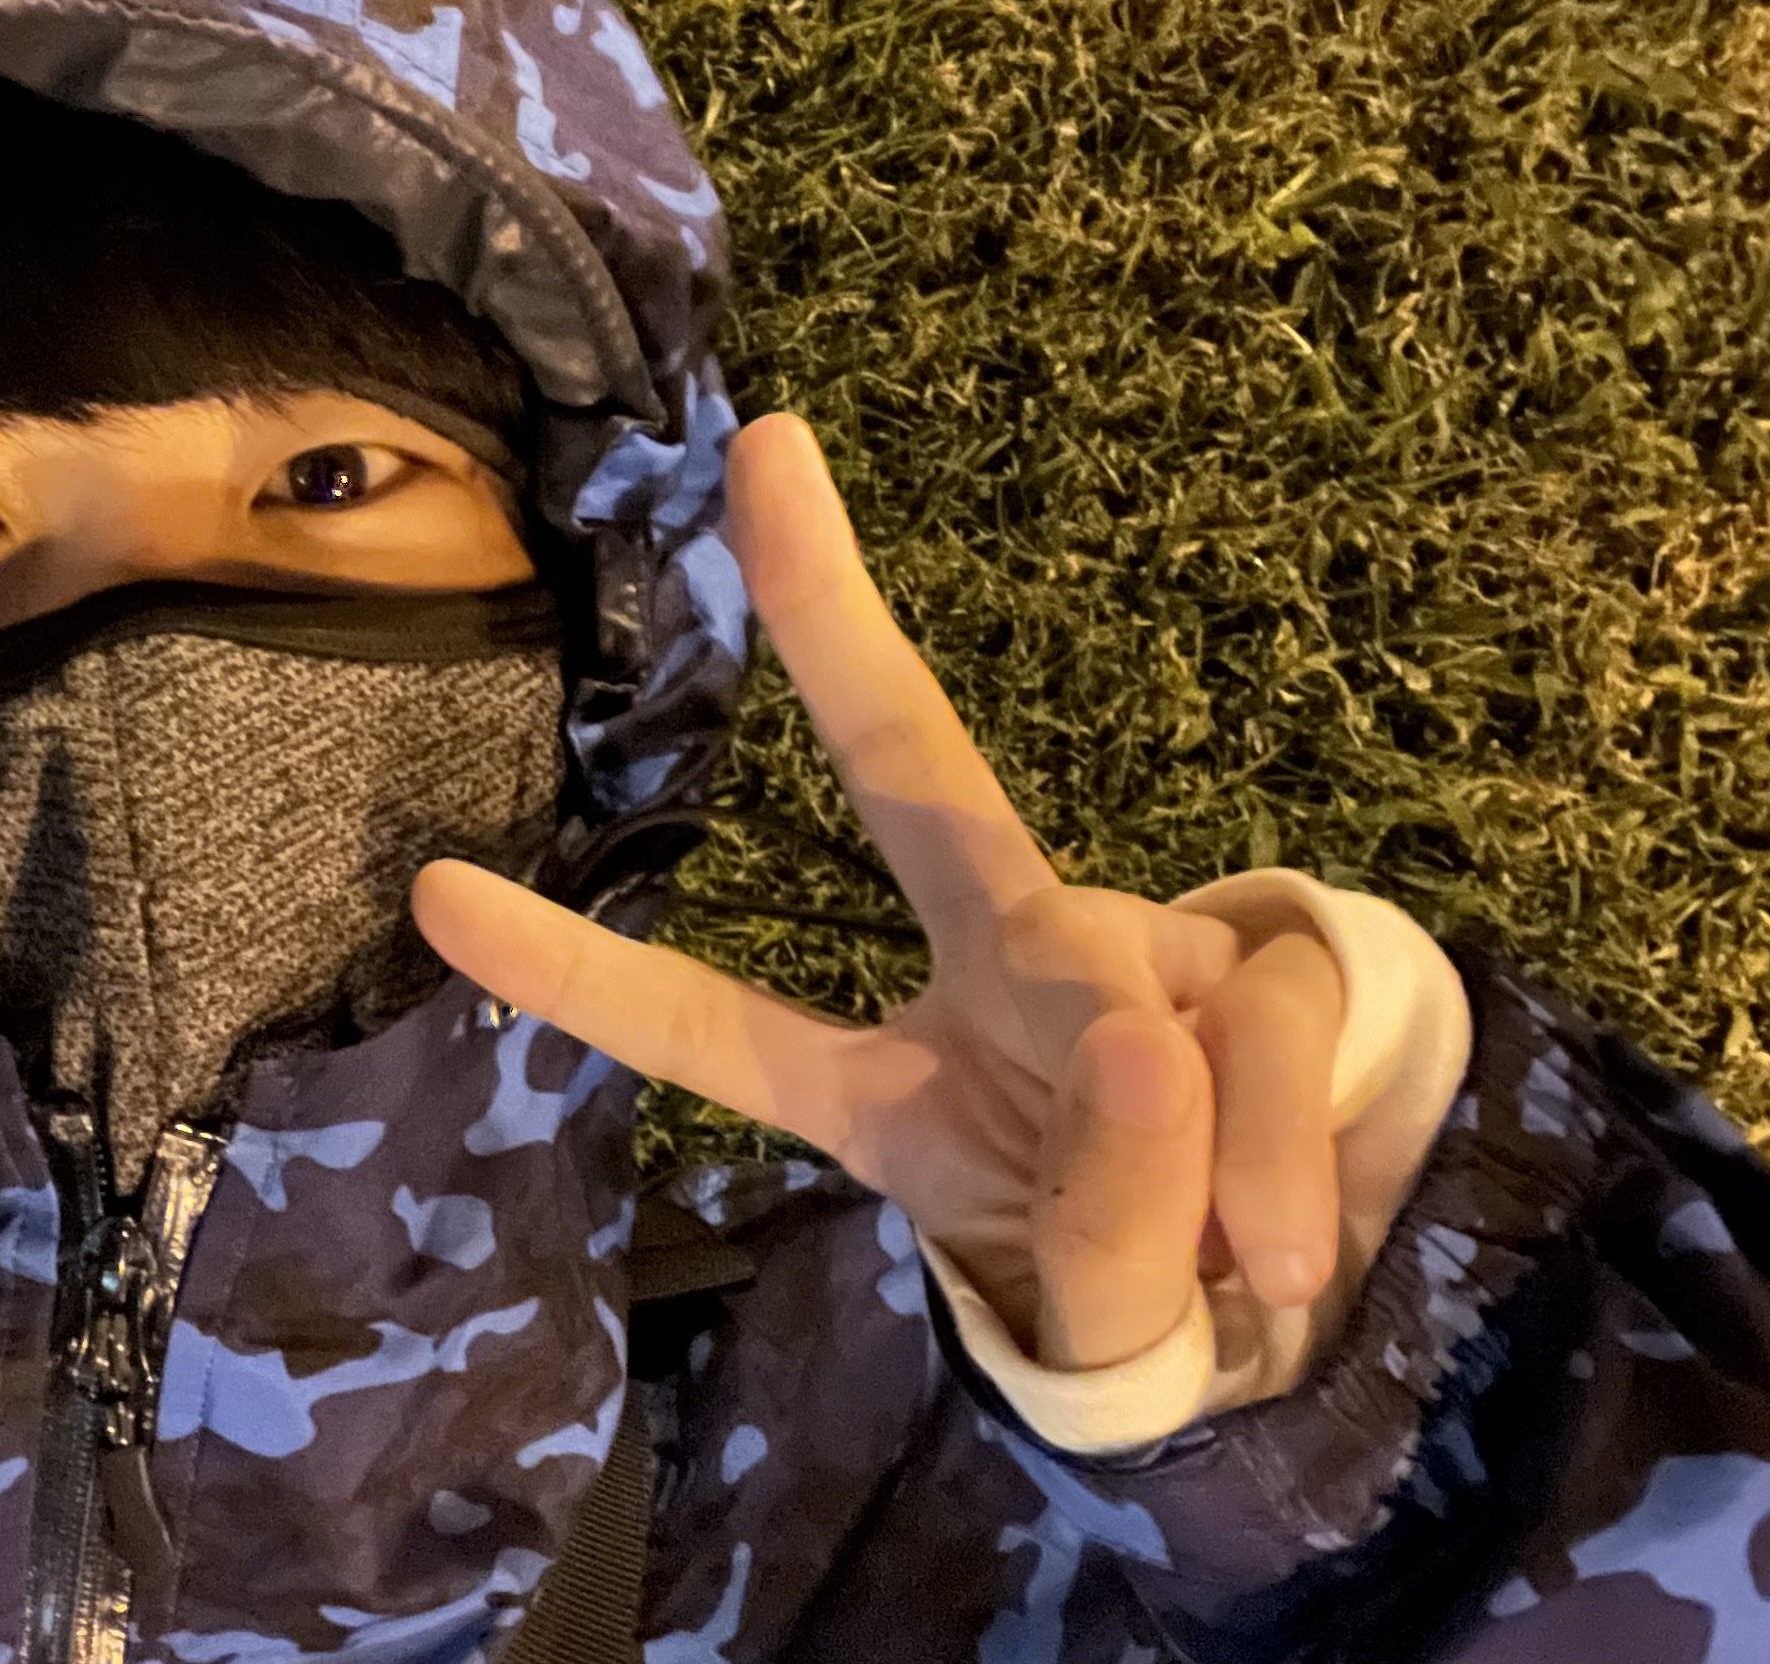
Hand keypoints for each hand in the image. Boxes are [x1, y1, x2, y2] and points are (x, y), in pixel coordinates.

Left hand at [412, 414, 1345, 1369]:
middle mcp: (1005, 971)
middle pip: (914, 770)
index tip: (431, 893)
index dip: (582, 975)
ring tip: (1247, 1272)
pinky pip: (1268, 1034)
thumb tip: (1144, 1046)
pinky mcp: (1279, 957)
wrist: (1339, 1313)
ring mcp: (1142, 950)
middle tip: (765, 448)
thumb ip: (1094, 1234)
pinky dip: (1284, 1154)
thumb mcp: (1096, 1321)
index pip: (720, 1031)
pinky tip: (1293, 1251)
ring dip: (1192, 1158)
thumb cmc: (1159, 1305)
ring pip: (1128, 1000)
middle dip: (834, 614)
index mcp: (897, 1088)